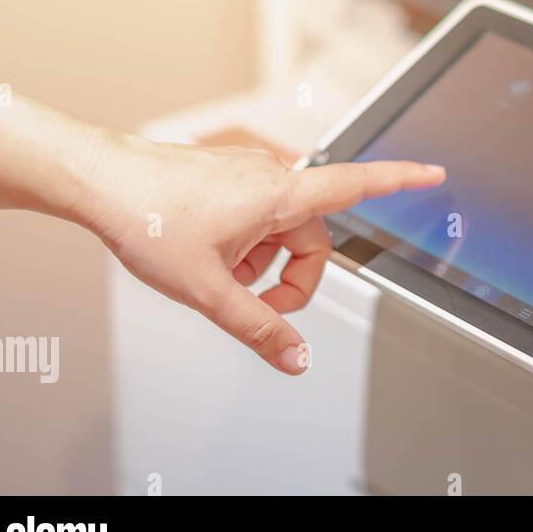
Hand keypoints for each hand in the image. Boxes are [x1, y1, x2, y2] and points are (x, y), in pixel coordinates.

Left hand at [82, 133, 444, 374]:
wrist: (97, 179)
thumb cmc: (147, 217)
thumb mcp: (208, 290)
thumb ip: (258, 327)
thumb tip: (296, 358)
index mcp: (280, 195)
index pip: (357, 185)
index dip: (401, 180)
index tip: (435, 174)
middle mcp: (271, 176)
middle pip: (312, 236)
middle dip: (291, 277)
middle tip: (253, 304)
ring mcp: (248, 173)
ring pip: (280, 229)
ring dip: (261, 261)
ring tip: (216, 274)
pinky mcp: (228, 175)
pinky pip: (256, 215)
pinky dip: (244, 243)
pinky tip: (206, 253)